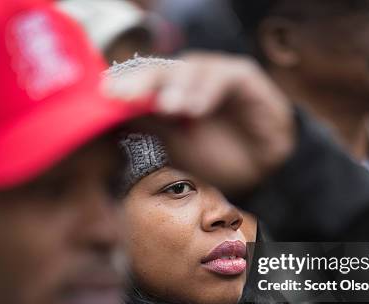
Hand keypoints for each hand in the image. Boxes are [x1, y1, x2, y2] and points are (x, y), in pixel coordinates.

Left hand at [105, 53, 295, 193]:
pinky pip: (223, 76)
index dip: (126, 84)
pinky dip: (207, 91)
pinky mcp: (243, 74)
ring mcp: (216, 73)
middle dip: (143, 81)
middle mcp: (191, 77)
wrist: (263, 170)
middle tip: (125, 95)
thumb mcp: (178, 149)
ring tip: (167, 107)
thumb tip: (113, 118)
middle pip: (163, 69)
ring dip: (177, 87)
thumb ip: (151, 129)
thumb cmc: (217, 159)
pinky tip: (196, 109)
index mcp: (171, 91)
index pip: (145, 80)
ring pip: (191, 68)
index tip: (106, 94)